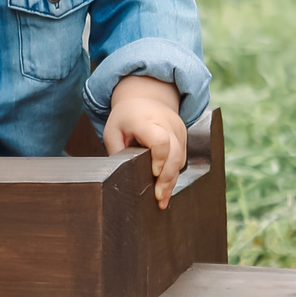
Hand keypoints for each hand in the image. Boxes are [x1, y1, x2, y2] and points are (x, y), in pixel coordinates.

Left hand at [103, 75, 187, 206]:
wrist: (145, 97)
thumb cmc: (125, 117)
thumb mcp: (112, 131)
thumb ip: (117, 151)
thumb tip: (121, 175)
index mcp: (145, 120)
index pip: (160, 140)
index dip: (159, 159)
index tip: (153, 174)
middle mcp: (166, 124)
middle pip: (174, 153)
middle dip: (167, 178)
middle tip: (159, 198)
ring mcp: (177, 130)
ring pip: (180, 159)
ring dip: (172, 180)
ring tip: (162, 199)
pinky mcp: (183, 136)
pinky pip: (182, 158)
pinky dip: (174, 173)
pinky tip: (166, 188)